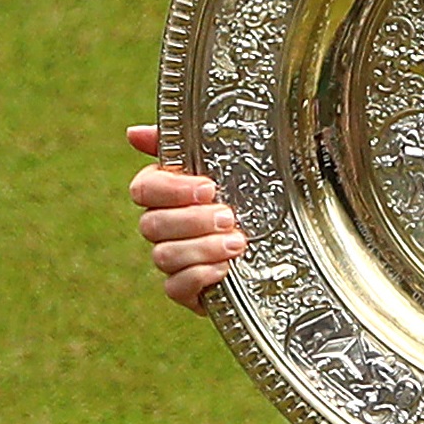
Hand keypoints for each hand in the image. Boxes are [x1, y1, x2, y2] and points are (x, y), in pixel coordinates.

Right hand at [127, 123, 242, 311]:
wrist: (289, 235)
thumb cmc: (254, 193)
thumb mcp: (232, 159)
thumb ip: (185, 141)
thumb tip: (134, 133)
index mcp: (168, 191)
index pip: (143, 189)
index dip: (170, 190)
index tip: (208, 188)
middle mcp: (164, 226)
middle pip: (151, 224)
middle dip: (192, 221)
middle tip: (228, 217)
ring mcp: (174, 259)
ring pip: (162, 256)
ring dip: (201, 248)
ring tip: (238, 243)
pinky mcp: (186, 290)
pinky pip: (174, 288)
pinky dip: (199, 277)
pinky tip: (225, 268)